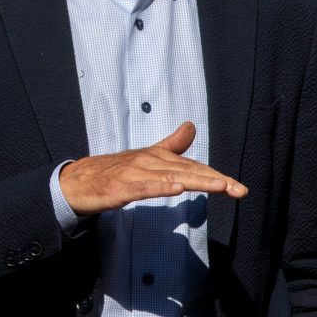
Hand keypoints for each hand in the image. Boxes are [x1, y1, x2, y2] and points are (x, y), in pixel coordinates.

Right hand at [59, 121, 246, 213]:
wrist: (78, 181)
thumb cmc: (114, 170)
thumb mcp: (146, 157)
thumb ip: (171, 144)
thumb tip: (191, 127)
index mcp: (157, 156)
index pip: (193, 167)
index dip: (216, 176)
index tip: (238, 188)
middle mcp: (148, 161)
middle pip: (187, 171)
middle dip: (214, 180)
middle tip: (237, 189)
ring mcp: (134, 174)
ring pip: (170, 177)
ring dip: (195, 181)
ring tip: (218, 186)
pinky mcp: (120, 187)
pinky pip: (144, 188)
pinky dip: (160, 187)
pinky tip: (177, 188)